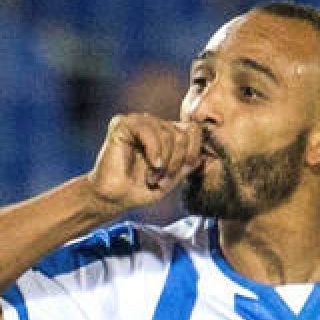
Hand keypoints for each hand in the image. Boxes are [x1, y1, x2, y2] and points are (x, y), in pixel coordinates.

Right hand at [86, 114, 202, 212]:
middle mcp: (153, 123)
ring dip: (165, 160)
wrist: (113, 198)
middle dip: (177, 161)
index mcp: (166, 132)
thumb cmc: (140, 189)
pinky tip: (152, 164)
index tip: (177, 175)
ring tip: (153, 176)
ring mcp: (138, 122)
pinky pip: (148, 130)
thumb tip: (206, 153)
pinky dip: (154, 150)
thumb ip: (188, 163)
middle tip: (162, 179)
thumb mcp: (173, 178)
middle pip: (183, 133)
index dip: (192, 153)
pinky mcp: (122, 124)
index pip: (193, 130)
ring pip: (168, 133)